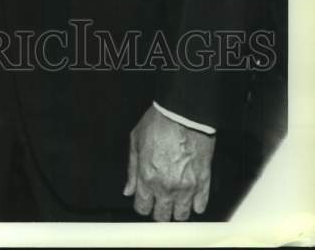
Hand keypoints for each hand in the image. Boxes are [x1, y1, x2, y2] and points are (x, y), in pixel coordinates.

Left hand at [123, 105, 214, 220]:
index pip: (143, 208)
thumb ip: (131, 170)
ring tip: (175, 201)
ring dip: (177, 211)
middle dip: (159, 211)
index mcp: (147, 178)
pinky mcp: (203, 183)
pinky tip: (191, 198)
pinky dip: (196, 205)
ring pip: (181, 216)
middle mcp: (166, 188)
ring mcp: (186, 188)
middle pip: (162, 216)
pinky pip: (200, 206)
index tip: (145, 200)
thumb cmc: (158, 123)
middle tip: (160, 201)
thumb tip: (128, 190)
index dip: (143, 205)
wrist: (183, 114)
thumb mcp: (135, 142)